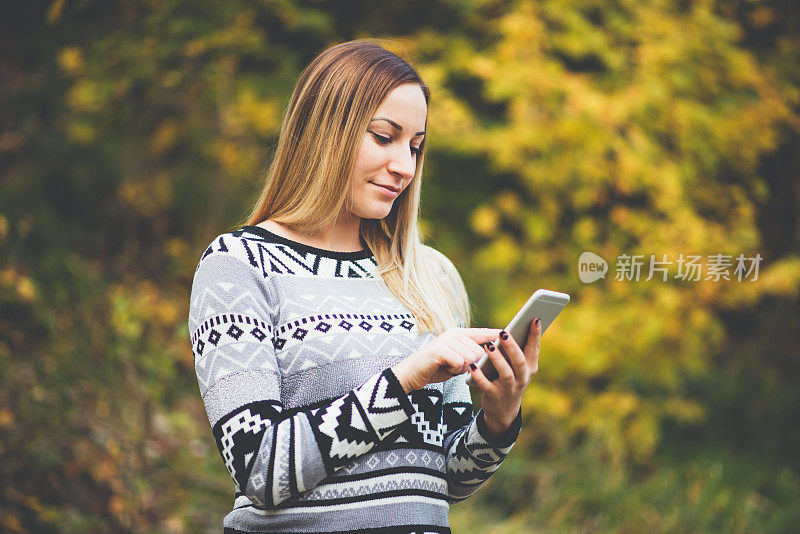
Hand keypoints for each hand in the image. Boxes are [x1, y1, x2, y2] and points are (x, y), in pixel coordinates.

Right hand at [392, 328, 503, 392]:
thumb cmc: (436, 367)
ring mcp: (446, 340)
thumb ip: (471, 353)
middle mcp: (454, 333)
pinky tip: (444, 368)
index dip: (496, 334)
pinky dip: (454, 370)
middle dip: (470, 365)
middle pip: (479, 351)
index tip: (509, 333)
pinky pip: (460, 363)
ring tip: (449, 367)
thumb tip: (490, 354)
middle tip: (455, 366)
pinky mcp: (440, 350)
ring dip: (461, 368)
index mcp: (459, 334)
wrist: (412, 373)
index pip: (483, 332)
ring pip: (471, 358)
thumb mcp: (457, 358)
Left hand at [468, 317, 541, 437]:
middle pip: (520, 361)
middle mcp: (522, 378)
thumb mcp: (517, 366)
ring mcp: (509, 388)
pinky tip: (473, 365)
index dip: (535, 335)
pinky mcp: (494, 396)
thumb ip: (516, 349)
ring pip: (505, 373)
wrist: (503, 409)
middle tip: (504, 332)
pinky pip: (486, 386)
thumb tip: (509, 328)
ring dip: (497, 359)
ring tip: (488, 346)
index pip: (534, 349)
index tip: (534, 319)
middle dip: (512, 347)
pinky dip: (479, 376)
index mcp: (530, 367)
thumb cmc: (510, 378)